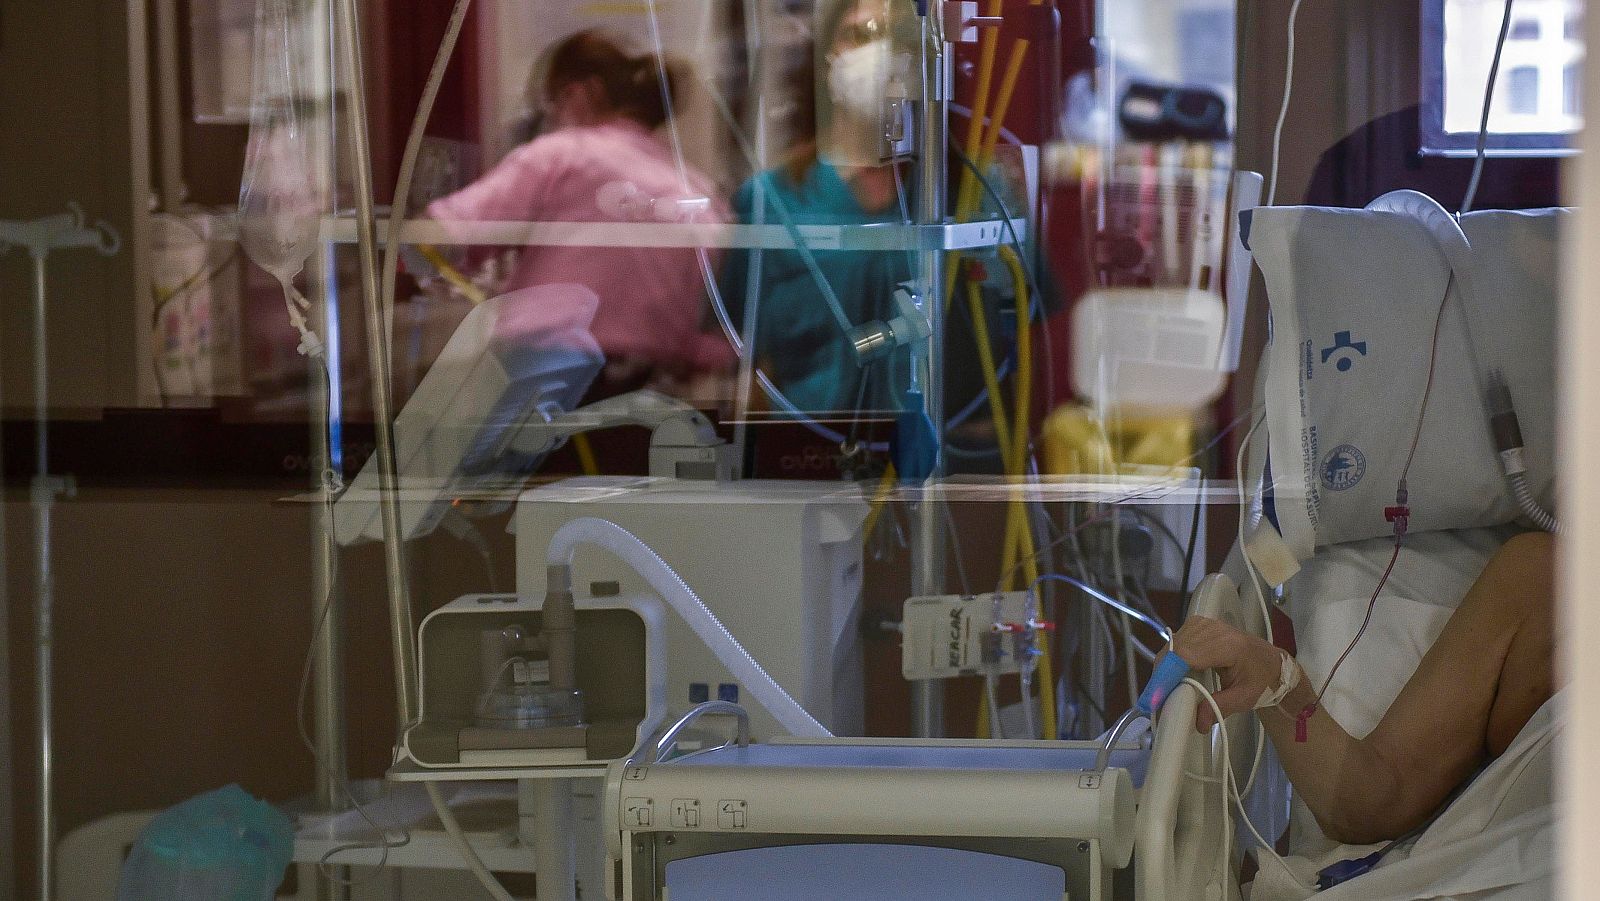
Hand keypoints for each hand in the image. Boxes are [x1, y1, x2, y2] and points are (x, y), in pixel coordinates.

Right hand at [1170, 615, 1292, 730]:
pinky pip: (1176, 642)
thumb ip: (1220, 708)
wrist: (1270, 662)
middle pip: (1175, 650)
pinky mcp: (1197, 624)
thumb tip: (1198, 723)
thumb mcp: (1244, 698)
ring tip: (1167, 691)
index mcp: (1229, 646)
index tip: (1156, 698)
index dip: (1167, 675)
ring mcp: (1203, 623)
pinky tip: (1175, 676)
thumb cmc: (1260, 679)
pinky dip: (1171, 660)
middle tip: (1160, 702)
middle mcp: (1213, 629)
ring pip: (1172, 646)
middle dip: (1163, 676)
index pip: (1187, 656)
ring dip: (1165, 668)